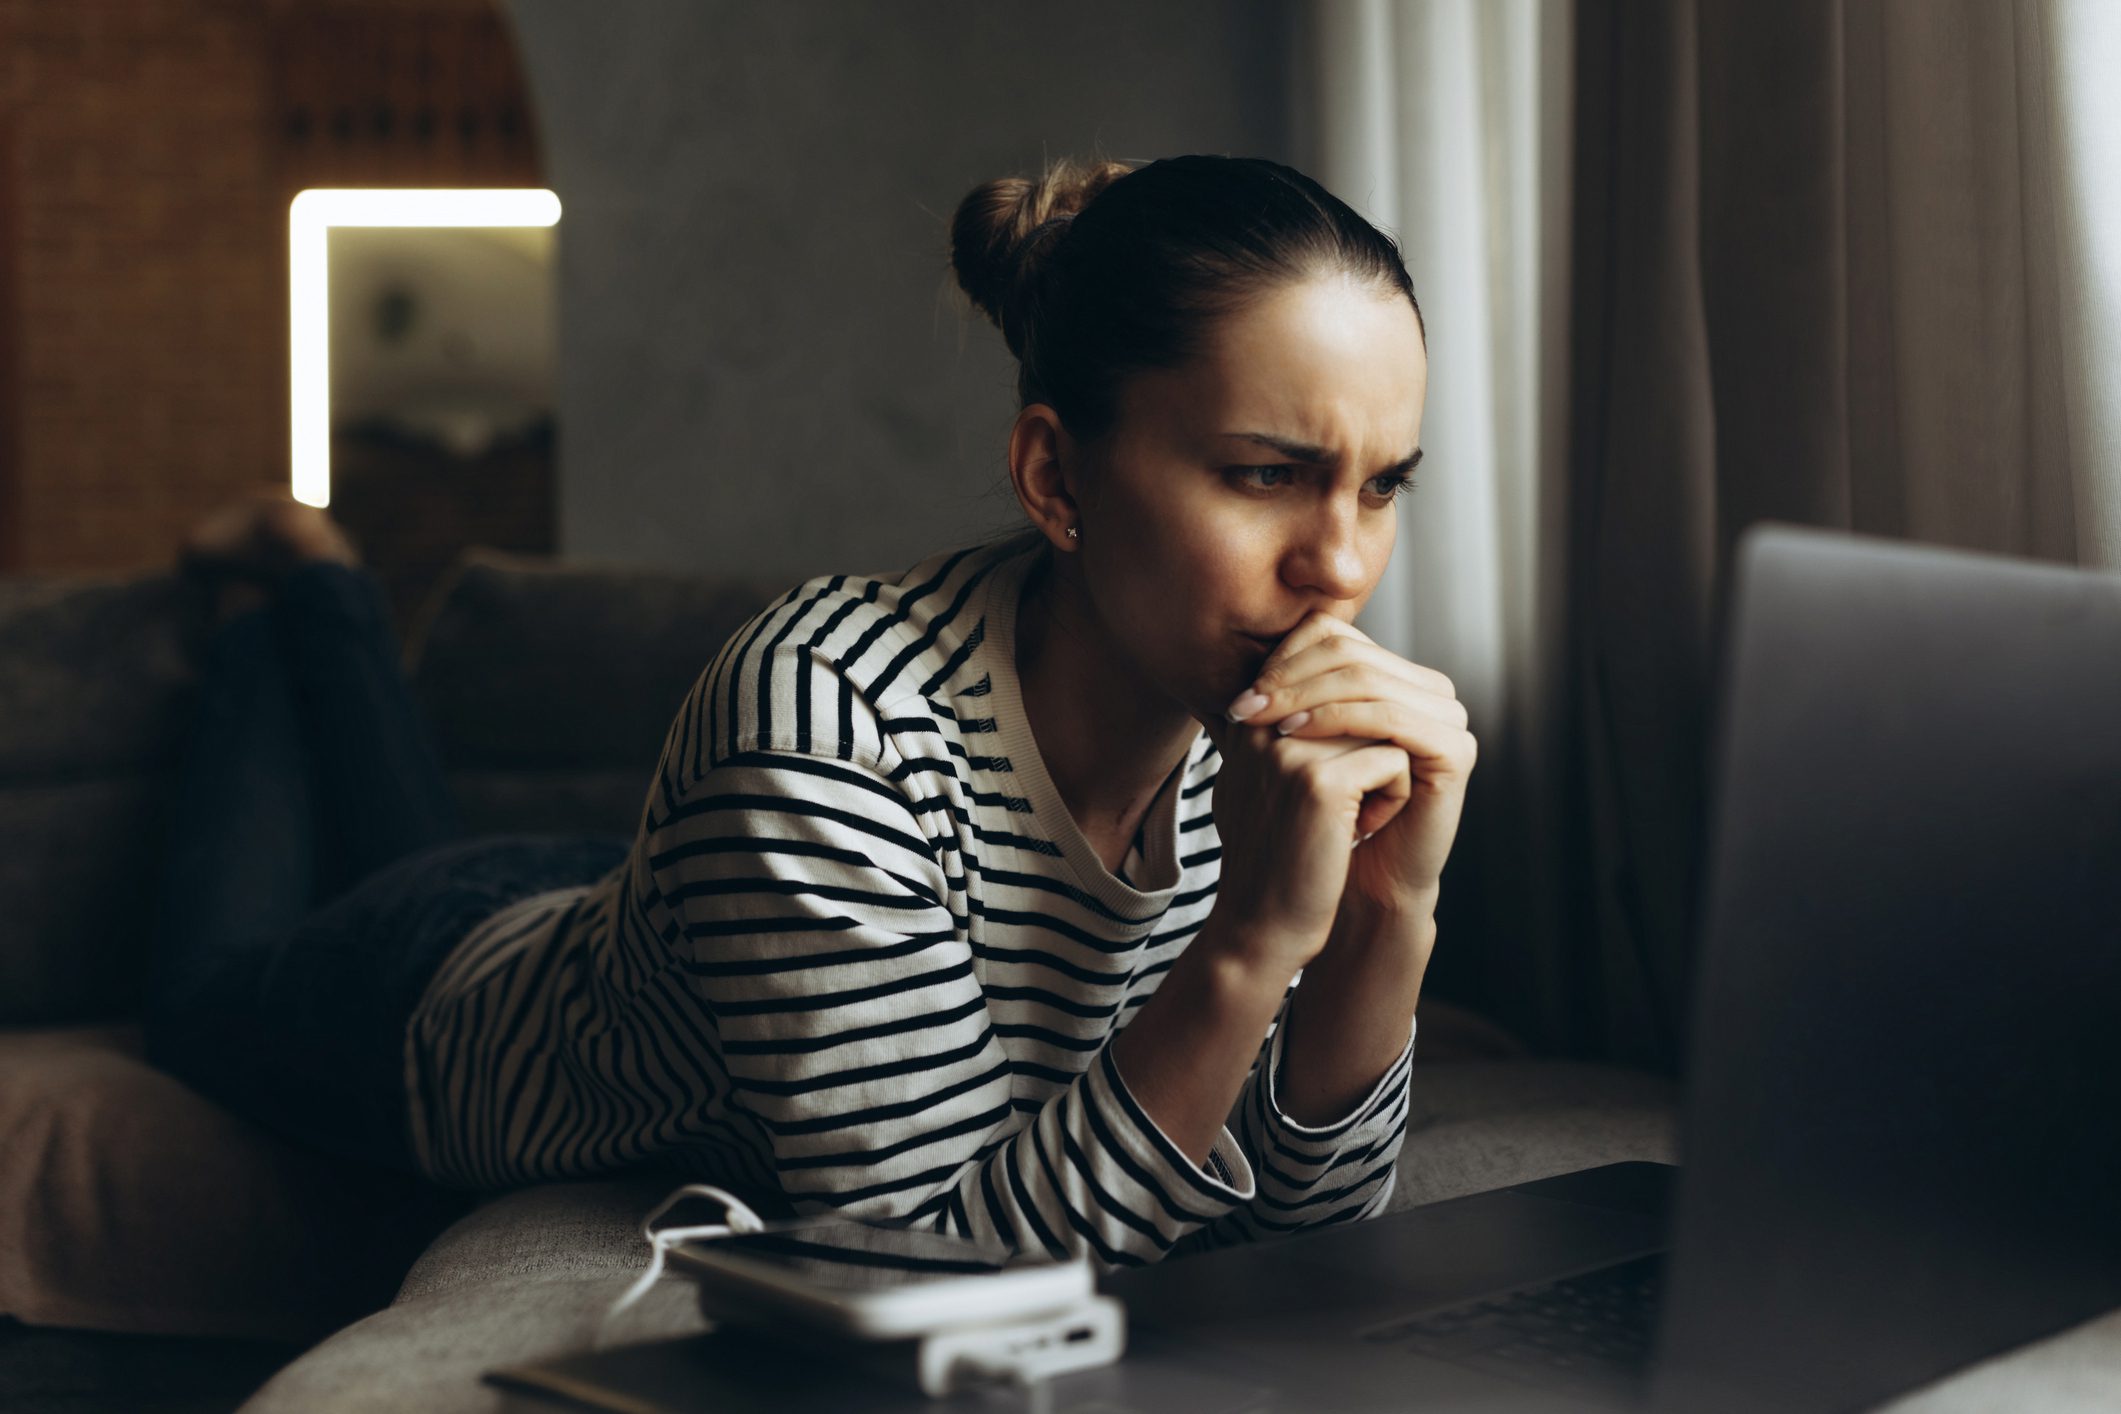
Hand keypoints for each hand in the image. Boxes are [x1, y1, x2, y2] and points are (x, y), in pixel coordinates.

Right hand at [1199, 683, 1414, 977]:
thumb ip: (1287, 724)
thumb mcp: (1266, 777)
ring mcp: (1288, 749)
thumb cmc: (1278, 853)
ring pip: (1386, 727)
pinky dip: (1393, 799)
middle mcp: (1262, 721)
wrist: (1263, 925)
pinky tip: (1358, 832)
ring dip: (1387, 772)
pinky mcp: (1320, 782)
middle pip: (1363, 688)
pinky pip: (1396, 762)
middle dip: (1378, 740)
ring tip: (1353, 814)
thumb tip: (1338, 675)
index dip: (1363, 697)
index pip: (1326, 653)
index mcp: (1250, 714)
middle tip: (1353, 796)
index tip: (1350, 763)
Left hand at [1224, 611, 1475, 918]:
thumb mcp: (1293, 743)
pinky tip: (1294, 737)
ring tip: (1263, 725)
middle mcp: (1428, 689)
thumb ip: (1281, 691)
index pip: (1335, 636)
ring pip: (1367, 680)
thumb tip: (1235, 635)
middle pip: (1350, 654)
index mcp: (1395, 677)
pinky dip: (1338, 721)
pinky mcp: (1456, 750)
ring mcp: (1448, 717)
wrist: (1353, 883)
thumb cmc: (1318, 815)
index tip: (1239, 699)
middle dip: (1288, 678)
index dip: (1283, 660)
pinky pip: (1392, 719)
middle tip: (1243, 708)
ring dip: (1305, 698)